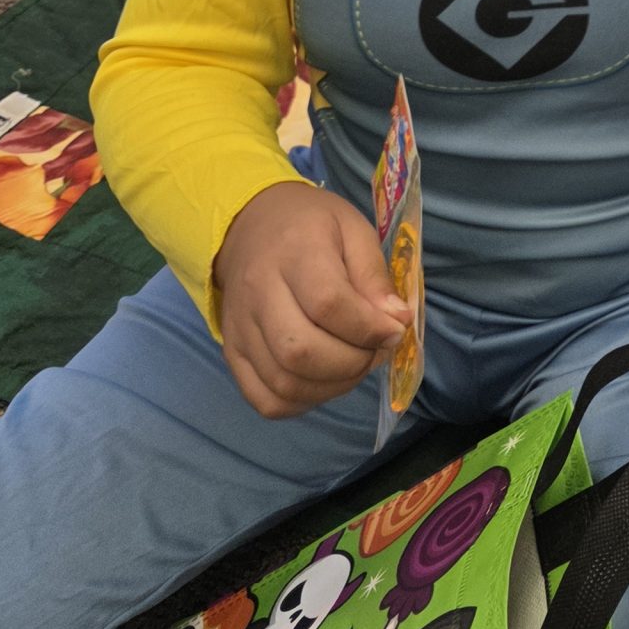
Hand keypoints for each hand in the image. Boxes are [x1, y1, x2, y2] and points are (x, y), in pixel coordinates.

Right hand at [213, 181, 408, 420]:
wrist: (251, 226)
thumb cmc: (312, 226)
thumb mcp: (354, 229)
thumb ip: (375, 275)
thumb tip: (397, 322)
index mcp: (295, 251)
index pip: (328, 304)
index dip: (368, 328)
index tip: (395, 330)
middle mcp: (258, 293)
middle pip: (301, 351)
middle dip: (352, 363)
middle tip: (376, 350)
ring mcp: (239, 328)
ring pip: (283, 382)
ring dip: (332, 386)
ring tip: (355, 364)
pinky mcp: (232, 353)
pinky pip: (265, 399)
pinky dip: (302, 402)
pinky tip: (325, 380)